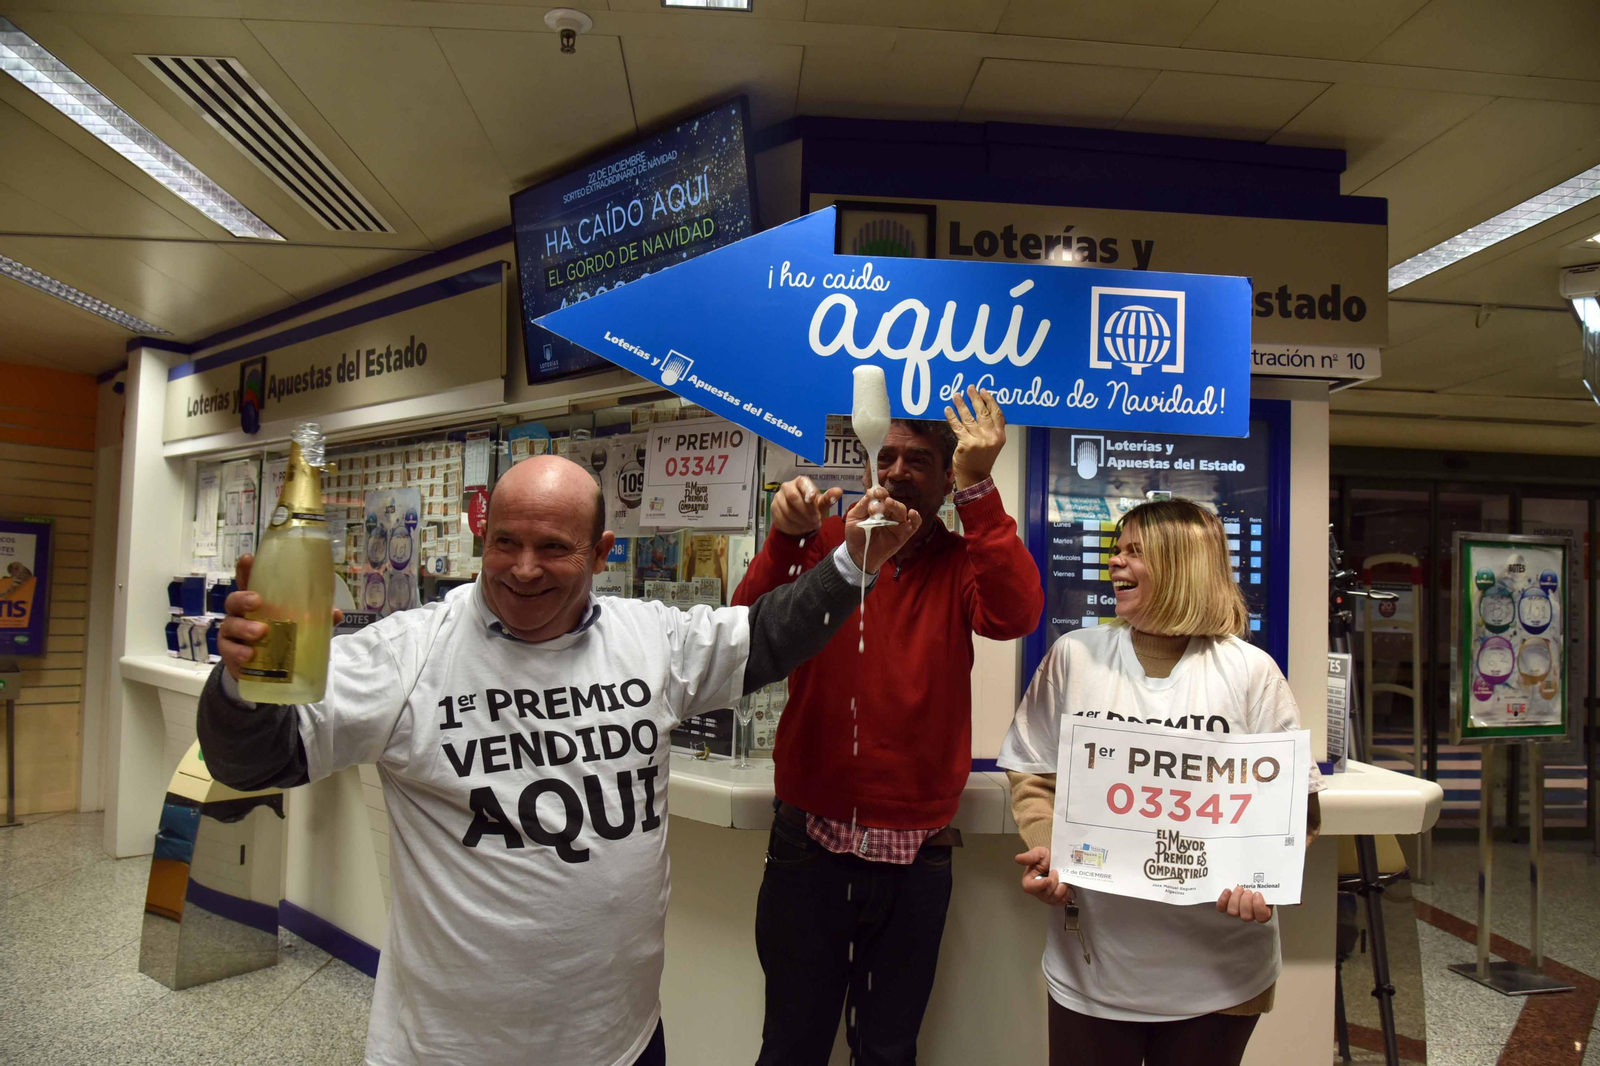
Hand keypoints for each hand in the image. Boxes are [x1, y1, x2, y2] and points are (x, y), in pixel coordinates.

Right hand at [219, 554, 343, 680]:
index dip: (245, 569)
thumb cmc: (282, 639)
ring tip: (260, 632)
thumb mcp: (300, 627)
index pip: (248, 581)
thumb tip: (336, 613)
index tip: (248, 559)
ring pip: (230, 625)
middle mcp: (241, 614)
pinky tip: (249, 654)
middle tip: (257, 601)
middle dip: (243, 598)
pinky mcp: (229, 653)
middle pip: (234, 600)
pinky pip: (228, 650)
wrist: (268, 670)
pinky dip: (238, 652)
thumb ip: (316, 619)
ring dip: (244, 627)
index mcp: (257, 602)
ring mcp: (232, 633)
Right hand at [770, 476, 842, 536]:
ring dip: (800, 520)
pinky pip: (782, 518)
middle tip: (816, 520)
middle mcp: (787, 486)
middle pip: (792, 496)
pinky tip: (801, 528)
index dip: (807, 491)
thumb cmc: (812, 508)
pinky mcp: (773, 509)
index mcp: (801, 482)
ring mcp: (778, 498)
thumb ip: (829, 498)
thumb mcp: (822, 505)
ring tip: (810, 526)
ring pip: (787, 510)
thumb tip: (839, 491)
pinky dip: (793, 526)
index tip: (812, 500)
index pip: (802, 483)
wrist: (798, 521)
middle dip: (805, 510)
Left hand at [844, 488, 919, 572]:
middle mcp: (888, 513)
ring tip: (889, 503)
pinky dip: (916, 518)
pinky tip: (912, 513)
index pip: (882, 496)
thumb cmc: (855, 536)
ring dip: (896, 506)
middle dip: (887, 499)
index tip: (876, 492)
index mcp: (877, 507)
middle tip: (881, 498)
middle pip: (892, 502)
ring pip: (902, 510)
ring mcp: (897, 523)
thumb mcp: (853, 518)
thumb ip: (861, 506)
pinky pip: (914, 524)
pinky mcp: (904, 534)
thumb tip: (870, 492)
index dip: (880, 492)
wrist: (858, 555)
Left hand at [944, 386, 1005, 489]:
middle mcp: (991, 437)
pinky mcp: (966, 444)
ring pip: (969, 418)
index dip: (990, 401)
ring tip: (956, 396)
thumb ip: (991, 429)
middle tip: (970, 388)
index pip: (997, 414)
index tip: (984, 391)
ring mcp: (978, 441)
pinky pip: (957, 426)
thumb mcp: (993, 444)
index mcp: (1000, 436)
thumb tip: (983, 409)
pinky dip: (952, 417)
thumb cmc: (982, 459)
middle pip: (983, 413)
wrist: (975, 477)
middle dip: (975, 398)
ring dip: (961, 405)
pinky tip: (948, 410)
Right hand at [1015, 847, 1072, 905]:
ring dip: (1061, 888)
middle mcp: (1036, 891)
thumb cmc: (1047, 857)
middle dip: (1054, 884)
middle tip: (1057, 873)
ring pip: (1054, 899)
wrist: (1059, 861)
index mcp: (1029, 880)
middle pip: (1044, 895)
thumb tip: (1017, 859)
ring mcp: (1046, 897)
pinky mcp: (1055, 900)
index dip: (1039, 885)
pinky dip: (1066, 894)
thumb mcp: (1039, 853)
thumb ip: (1029, 856)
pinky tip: (1065, 886)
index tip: (1048, 880)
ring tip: (1063, 879)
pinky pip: (1061, 902)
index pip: (1029, 888)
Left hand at [1217, 885, 1272, 922]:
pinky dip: (1223, 899)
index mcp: (1263, 911)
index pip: (1262, 917)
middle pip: (1246, 916)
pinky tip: (1228, 890)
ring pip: (1233, 912)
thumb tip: (1272, 879)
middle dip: (1246, 901)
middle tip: (1247, 891)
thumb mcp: (1266, 885)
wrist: (1247, 881)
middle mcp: (1250, 914)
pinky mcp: (1226, 907)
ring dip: (1235, 899)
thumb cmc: (1258, 884)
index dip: (1259, 906)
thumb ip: (1267, 886)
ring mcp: (1237, 911)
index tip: (1257, 894)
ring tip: (1239, 888)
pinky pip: (1222, 907)